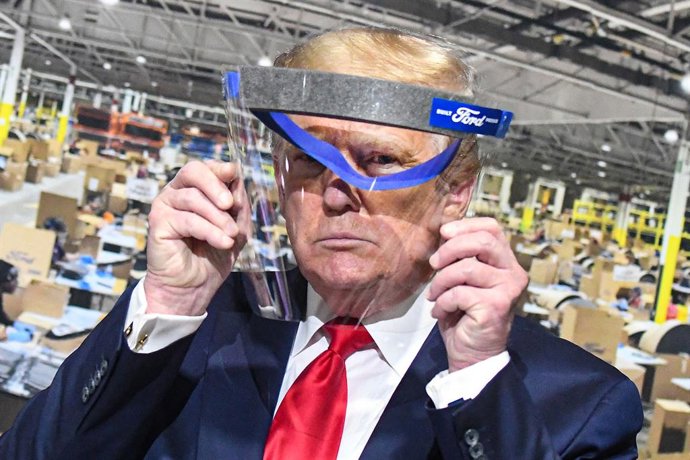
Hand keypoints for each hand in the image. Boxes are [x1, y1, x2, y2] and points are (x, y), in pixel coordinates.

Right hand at [144, 161, 250, 315]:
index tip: (234, 175)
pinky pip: (188, 219)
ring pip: (194, 198)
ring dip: (218, 217)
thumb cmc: (212, 258)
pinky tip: (223, 242)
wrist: (192, 289)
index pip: (205, 168)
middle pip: (193, 171)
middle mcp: (176, 193)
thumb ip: (238, 207)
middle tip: (231, 203)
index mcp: (194, 190)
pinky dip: (210, 231)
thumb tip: (239, 183)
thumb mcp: (235, 229)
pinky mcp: (158, 223)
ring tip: (231, 235)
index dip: (220, 169)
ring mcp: (165, 206)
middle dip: (216, 185)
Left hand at [427, 217, 527, 371]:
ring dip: (441, 281)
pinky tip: (441, 311)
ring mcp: (507, 289)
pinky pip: (459, 293)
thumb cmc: (465, 314)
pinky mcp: (496, 306)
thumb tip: (444, 232)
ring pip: (465, 268)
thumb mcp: (462, 279)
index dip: (466, 225)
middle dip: (450, 249)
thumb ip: (460, 256)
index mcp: (505, 261)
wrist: (472, 353)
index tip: (444, 233)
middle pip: (482, 242)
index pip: (492, 228)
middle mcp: (513, 272)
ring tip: (435, 295)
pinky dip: (442, 302)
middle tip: (434, 263)